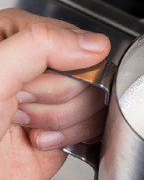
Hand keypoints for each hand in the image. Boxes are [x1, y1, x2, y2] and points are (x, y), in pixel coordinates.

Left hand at [0, 8, 109, 179]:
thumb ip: (42, 45)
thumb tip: (95, 44)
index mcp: (12, 39)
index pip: (70, 39)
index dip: (57, 65)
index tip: (25, 81)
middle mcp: (32, 68)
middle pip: (87, 71)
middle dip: (56, 96)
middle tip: (19, 106)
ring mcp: (49, 100)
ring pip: (95, 99)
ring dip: (61, 120)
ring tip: (25, 125)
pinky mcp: (64, 129)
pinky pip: (95, 125)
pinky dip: (73, 137)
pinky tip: (43, 140)